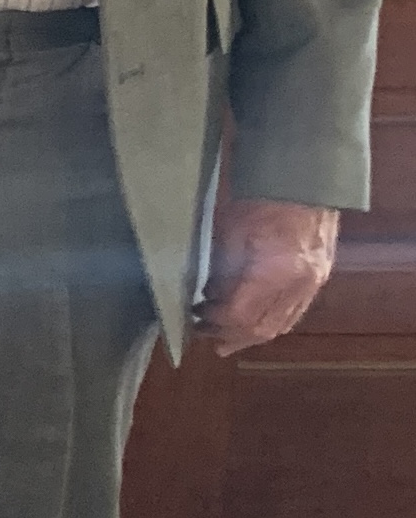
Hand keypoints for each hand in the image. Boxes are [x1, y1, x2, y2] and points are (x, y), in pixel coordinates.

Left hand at [194, 195, 336, 356]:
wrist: (305, 181)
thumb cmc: (262, 199)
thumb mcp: (231, 233)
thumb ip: (222, 271)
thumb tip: (211, 296)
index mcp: (275, 272)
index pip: (241, 314)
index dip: (216, 321)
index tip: (197, 317)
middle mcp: (299, 285)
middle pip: (262, 328)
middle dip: (231, 335)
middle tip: (205, 333)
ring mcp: (314, 283)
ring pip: (280, 325)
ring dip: (250, 335)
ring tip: (225, 337)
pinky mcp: (320, 277)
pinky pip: (293, 312)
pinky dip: (271, 322)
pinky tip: (253, 323)